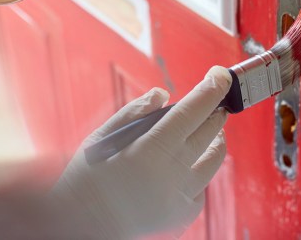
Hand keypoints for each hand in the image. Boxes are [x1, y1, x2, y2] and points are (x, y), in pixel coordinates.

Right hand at [52, 66, 230, 238]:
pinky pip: (201, 188)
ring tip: (211, 130)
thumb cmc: (85, 178)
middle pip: (210, 132)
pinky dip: (200, 172)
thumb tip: (162, 94)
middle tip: (216, 100)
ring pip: (214, 161)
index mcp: (152, 148)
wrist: (79, 226)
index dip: (212, 90)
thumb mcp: (102, 137)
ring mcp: (180, 197)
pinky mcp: (181, 216)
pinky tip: (189, 165)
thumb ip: (135, 112)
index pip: (194, 111)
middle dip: (215, 111)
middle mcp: (173, 172)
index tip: (221, 76)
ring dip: (215, 140)